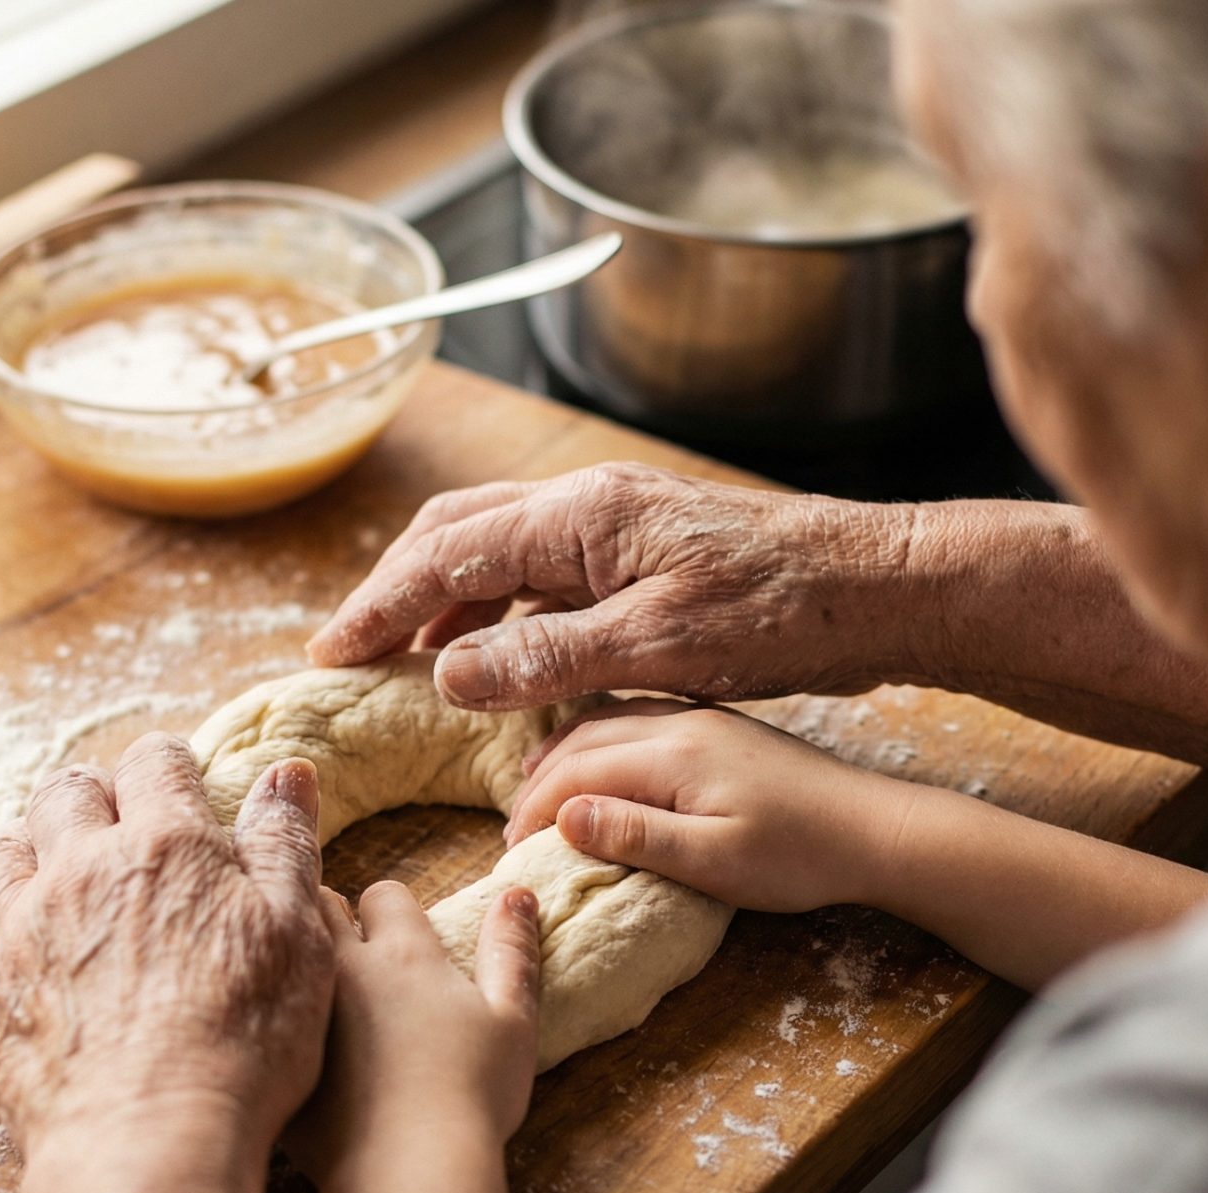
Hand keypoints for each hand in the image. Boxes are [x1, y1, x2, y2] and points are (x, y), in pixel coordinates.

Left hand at [0, 734, 332, 1158]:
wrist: (151, 1136)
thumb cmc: (244, 1037)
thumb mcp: (298, 931)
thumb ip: (284, 843)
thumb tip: (285, 768)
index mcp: (164, 847)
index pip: (155, 766)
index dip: (167, 764)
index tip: (179, 779)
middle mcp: (80, 872)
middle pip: (64, 796)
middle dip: (86, 792)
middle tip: (108, 813)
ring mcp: (18, 936)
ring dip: (12, 846)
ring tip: (30, 857)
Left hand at [284, 882, 543, 1182]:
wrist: (408, 1171)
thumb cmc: (473, 1095)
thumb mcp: (513, 1019)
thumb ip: (511, 950)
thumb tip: (517, 892)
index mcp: (403, 954)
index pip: (384, 894)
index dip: (393, 910)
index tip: (400, 933)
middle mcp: (343, 971)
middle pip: (320, 908)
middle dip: (332, 917)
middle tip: (352, 952)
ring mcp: (304, 1015)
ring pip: (286, 962)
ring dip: (301, 963)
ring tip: (322, 993)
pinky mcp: (279, 1061)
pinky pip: (266, 1025)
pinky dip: (277, 1027)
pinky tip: (293, 1052)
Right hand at [306, 463, 928, 709]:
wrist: (877, 588)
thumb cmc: (781, 612)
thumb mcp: (656, 646)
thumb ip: (545, 658)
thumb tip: (445, 673)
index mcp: (580, 515)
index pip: (446, 556)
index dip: (380, 605)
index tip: (330, 651)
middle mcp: (588, 504)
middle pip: (457, 534)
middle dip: (395, 588)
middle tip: (349, 646)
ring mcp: (618, 523)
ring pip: (499, 549)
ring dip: (445, 599)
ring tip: (409, 656)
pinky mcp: (645, 551)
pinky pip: (544, 571)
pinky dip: (500, 609)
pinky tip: (499, 655)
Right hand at [505, 700, 915, 912]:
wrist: (876, 828)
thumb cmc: (799, 856)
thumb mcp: (714, 861)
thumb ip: (636, 835)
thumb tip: (562, 817)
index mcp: (674, 752)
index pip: (576, 770)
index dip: (535, 810)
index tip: (513, 851)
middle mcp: (682, 722)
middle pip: (584, 736)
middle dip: (540, 780)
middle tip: (515, 830)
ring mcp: (703, 720)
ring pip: (608, 723)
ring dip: (565, 756)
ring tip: (537, 795)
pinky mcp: (720, 729)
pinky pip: (638, 722)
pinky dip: (600, 745)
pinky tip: (598, 766)